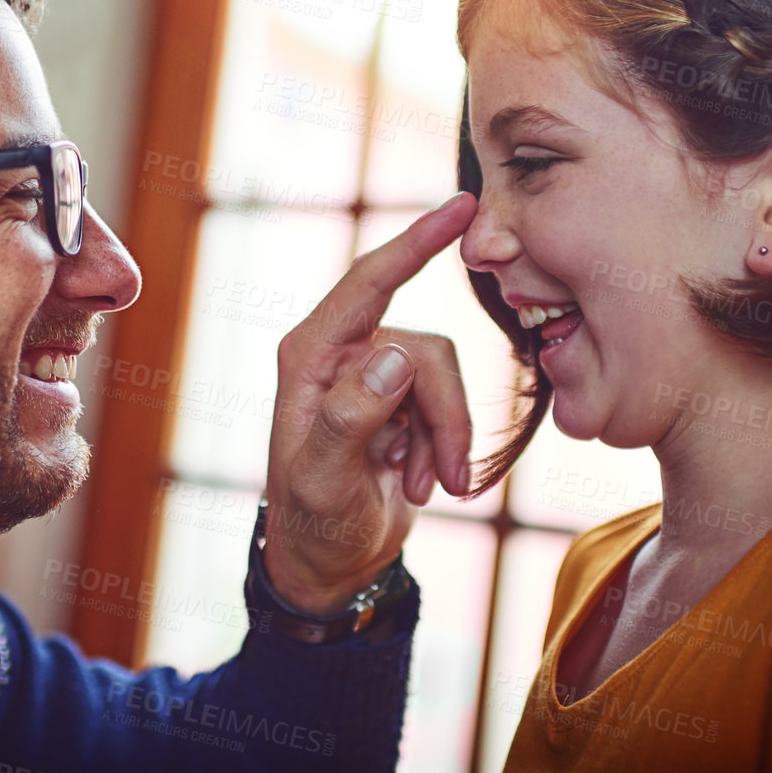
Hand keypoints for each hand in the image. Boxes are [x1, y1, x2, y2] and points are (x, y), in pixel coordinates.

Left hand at [262, 192, 477, 614]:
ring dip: (448, 438)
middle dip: (446, 416)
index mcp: (309, 356)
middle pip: (426, 351)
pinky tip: (423, 481)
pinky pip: (449, 403)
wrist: (331, 566)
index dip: (416, 241)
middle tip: (445, 479)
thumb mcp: (323, 481)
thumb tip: (395, 355)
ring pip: (444, 377)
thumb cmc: (312, 524)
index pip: (369, 282)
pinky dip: (447, 447)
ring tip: (428, 486)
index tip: (461, 206)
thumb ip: (352, 416)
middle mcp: (342, 353)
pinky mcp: (402, 400)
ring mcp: (374, 374)